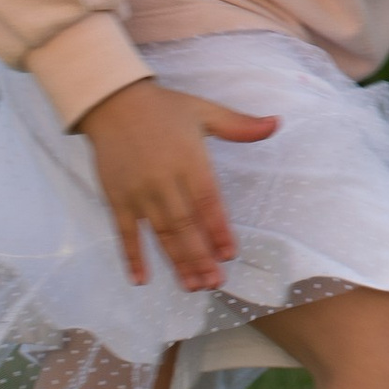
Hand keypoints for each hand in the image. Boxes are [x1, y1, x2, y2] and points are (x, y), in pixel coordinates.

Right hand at [76, 76, 279, 291]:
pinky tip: (141, 280)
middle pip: (185, 225)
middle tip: (215, 283)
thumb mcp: (204, 111)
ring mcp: (138, 192)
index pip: (208, 202)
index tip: (230, 254)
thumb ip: (239, 125)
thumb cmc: (163, 108)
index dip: (219, 230)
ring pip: (160, 233)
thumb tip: (277, 123)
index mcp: (189, 160)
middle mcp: (164, 180)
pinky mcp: (117, 198)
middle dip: (201, 256)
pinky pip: (125, 233)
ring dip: (176, 262)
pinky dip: (132, 257)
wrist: (112, 102)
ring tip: (192, 286)